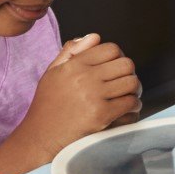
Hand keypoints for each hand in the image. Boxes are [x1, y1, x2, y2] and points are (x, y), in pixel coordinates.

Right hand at [22, 34, 142, 142]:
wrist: (40, 137)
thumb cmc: (47, 105)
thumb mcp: (53, 73)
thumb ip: (71, 52)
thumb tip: (95, 36)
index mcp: (74, 64)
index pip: (111, 49)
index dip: (118, 57)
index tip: (115, 68)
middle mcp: (84, 77)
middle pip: (126, 64)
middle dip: (128, 73)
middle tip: (124, 83)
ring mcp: (94, 96)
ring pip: (132, 83)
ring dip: (134, 90)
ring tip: (127, 96)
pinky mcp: (101, 115)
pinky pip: (130, 103)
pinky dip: (134, 106)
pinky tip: (127, 109)